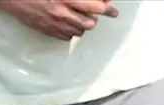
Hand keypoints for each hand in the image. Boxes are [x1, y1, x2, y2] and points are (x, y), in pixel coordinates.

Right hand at [3, 0, 117, 41]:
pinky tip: (65, 23)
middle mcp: (63, 13)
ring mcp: (56, 25)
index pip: (94, 7)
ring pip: (80, 31)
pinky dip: (70, 31)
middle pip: (90, 23)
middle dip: (93, 18)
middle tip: (91, 14)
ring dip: (82, 25)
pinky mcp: (50, 32)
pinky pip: (68, 37)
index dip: (107, 10)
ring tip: (75, 17)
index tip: (113, 12)